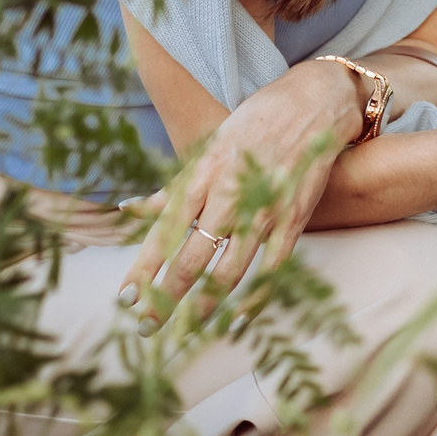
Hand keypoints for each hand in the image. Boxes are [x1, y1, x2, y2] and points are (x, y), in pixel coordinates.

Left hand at [111, 58, 362, 334]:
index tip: (125, 300)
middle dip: (166, 299)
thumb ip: (171, 188)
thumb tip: (128, 209)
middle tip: (147, 327)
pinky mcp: (292, 221)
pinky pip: (271, 270)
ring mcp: (263, 211)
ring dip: (205, 306)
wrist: (311, 105)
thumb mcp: (206, 149)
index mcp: (201, 176)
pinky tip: (238, 320)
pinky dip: (254, 299)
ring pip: (229, 272)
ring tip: (186, 330)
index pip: (162, 232)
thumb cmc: (253, 125)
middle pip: (191, 259)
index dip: (143, 270)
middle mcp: (228, 196)